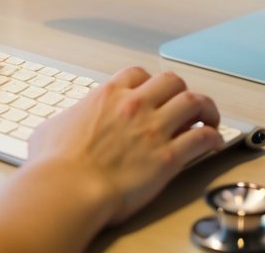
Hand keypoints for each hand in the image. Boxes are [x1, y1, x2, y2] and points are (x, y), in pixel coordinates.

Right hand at [25, 66, 224, 225]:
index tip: (154, 93)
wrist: (67, 190)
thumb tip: (58, 128)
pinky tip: (214, 143)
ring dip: (206, 108)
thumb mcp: (50, 130)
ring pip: (194, 101)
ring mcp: (154, 129)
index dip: (150, 82)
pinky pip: (202, 138)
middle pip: (171, 81)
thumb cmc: (55, 166)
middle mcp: (135, 105)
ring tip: (210, 118)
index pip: (137, 73)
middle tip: (185, 104)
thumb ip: (65, 121)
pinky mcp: (168, 156)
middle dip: (181, 90)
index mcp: (108, 95)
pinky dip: (213, 138)